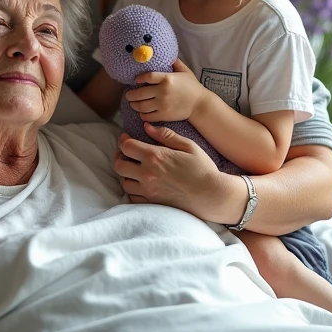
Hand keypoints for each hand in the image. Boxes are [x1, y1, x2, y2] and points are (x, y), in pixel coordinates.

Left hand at [114, 123, 239, 222]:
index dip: (123, 140)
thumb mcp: (188, 146)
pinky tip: (140, 183)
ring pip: (124, 182)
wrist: (212, 196)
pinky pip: (132, 197)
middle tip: (126, 153)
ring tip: (133, 169)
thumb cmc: (203, 169)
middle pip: (119, 164)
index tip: (126, 138)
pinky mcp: (152, 203)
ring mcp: (149, 191)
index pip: (126, 146)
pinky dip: (133, 189)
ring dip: (126, 174)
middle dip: (120, 156)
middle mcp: (148, 174)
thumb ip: (166, 135)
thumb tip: (146, 127)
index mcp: (155, 157)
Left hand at [125, 59, 205, 121]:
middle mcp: (163, 91)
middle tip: (128, 95)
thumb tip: (167, 54)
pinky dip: (142, 115)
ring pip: (141, 106)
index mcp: (167, 78)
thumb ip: (175, 62)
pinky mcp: (164, 114)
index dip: (139, 78)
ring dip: (134, 105)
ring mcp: (163, 104)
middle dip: (131, 95)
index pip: (147, 77)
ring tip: (132, 103)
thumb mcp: (185, 71)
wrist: (200, 104)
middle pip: (140, 93)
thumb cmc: (192, 86)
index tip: (135, 80)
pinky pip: (148, 116)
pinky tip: (141, 112)